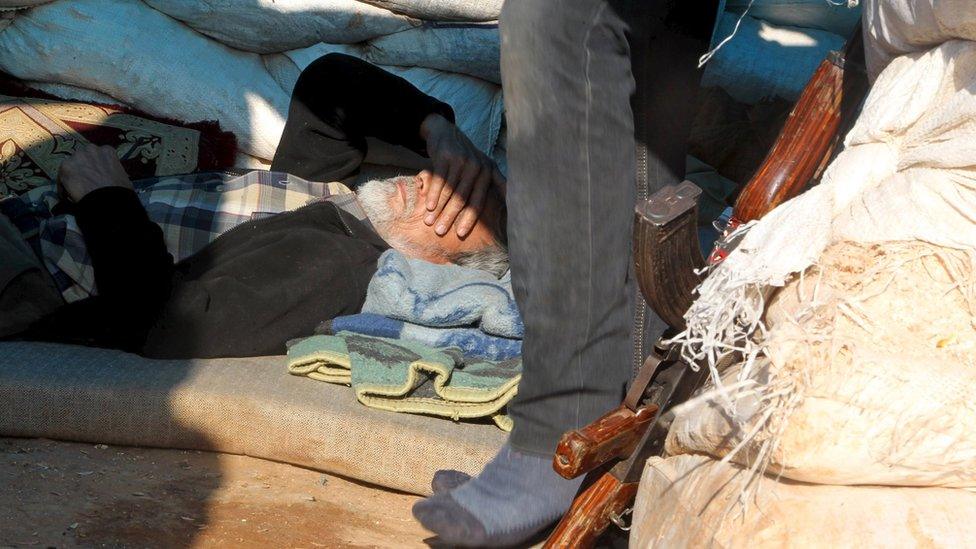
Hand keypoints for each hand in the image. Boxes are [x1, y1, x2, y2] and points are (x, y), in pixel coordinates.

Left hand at [58, 144, 132, 201]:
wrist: (109, 200)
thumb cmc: (120, 191)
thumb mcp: (123, 177)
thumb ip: (113, 171)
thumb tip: (110, 178)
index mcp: (107, 151)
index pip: (99, 155)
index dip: (97, 166)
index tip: (97, 175)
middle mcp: (91, 149)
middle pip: (83, 157)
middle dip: (83, 168)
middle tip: (86, 182)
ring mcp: (77, 157)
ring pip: (71, 166)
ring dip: (73, 176)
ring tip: (76, 190)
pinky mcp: (65, 167)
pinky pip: (62, 178)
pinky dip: (64, 187)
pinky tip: (69, 197)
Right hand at [420, 113, 505, 236]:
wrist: (446, 133)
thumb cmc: (466, 157)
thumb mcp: (485, 166)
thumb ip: (498, 182)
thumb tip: (513, 202)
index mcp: (487, 173)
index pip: (478, 201)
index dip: (469, 219)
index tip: (460, 234)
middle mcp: (477, 167)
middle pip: (462, 198)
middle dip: (450, 217)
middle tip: (440, 232)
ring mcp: (462, 161)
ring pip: (449, 191)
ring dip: (438, 209)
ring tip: (429, 222)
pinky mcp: (446, 156)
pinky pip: (439, 180)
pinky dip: (432, 195)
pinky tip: (427, 207)